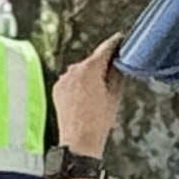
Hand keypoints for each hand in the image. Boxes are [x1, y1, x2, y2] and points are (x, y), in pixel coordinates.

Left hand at [54, 37, 124, 153]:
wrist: (79, 140)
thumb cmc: (98, 120)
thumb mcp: (114, 94)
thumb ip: (117, 73)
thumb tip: (119, 61)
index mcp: (89, 69)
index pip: (105, 49)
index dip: (115, 43)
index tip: (121, 38)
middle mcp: (73, 71)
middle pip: (92, 60)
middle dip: (103, 62)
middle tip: (116, 65)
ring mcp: (63, 80)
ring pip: (81, 70)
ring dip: (90, 73)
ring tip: (101, 86)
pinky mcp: (57, 89)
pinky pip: (71, 80)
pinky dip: (79, 82)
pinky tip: (88, 94)